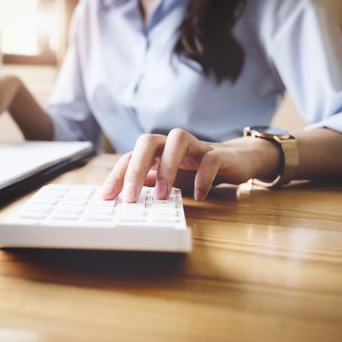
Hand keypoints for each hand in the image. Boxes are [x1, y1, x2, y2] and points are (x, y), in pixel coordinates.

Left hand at [101, 128, 281, 201]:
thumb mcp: (167, 180)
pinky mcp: (218, 154)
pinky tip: (199, 196)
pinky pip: (210, 159)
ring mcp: (195, 146)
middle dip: (136, 169)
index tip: (106, 197)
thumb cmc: (194, 170)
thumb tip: (120, 200)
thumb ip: (147, 185)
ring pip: (177, 140)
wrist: (235, 160)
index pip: (130, 157)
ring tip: (163, 197)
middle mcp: (172, 144)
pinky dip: (203, 177)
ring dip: (168, 168)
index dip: (117, 175)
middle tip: (130, 197)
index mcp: (156, 151)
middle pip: (148, 142)